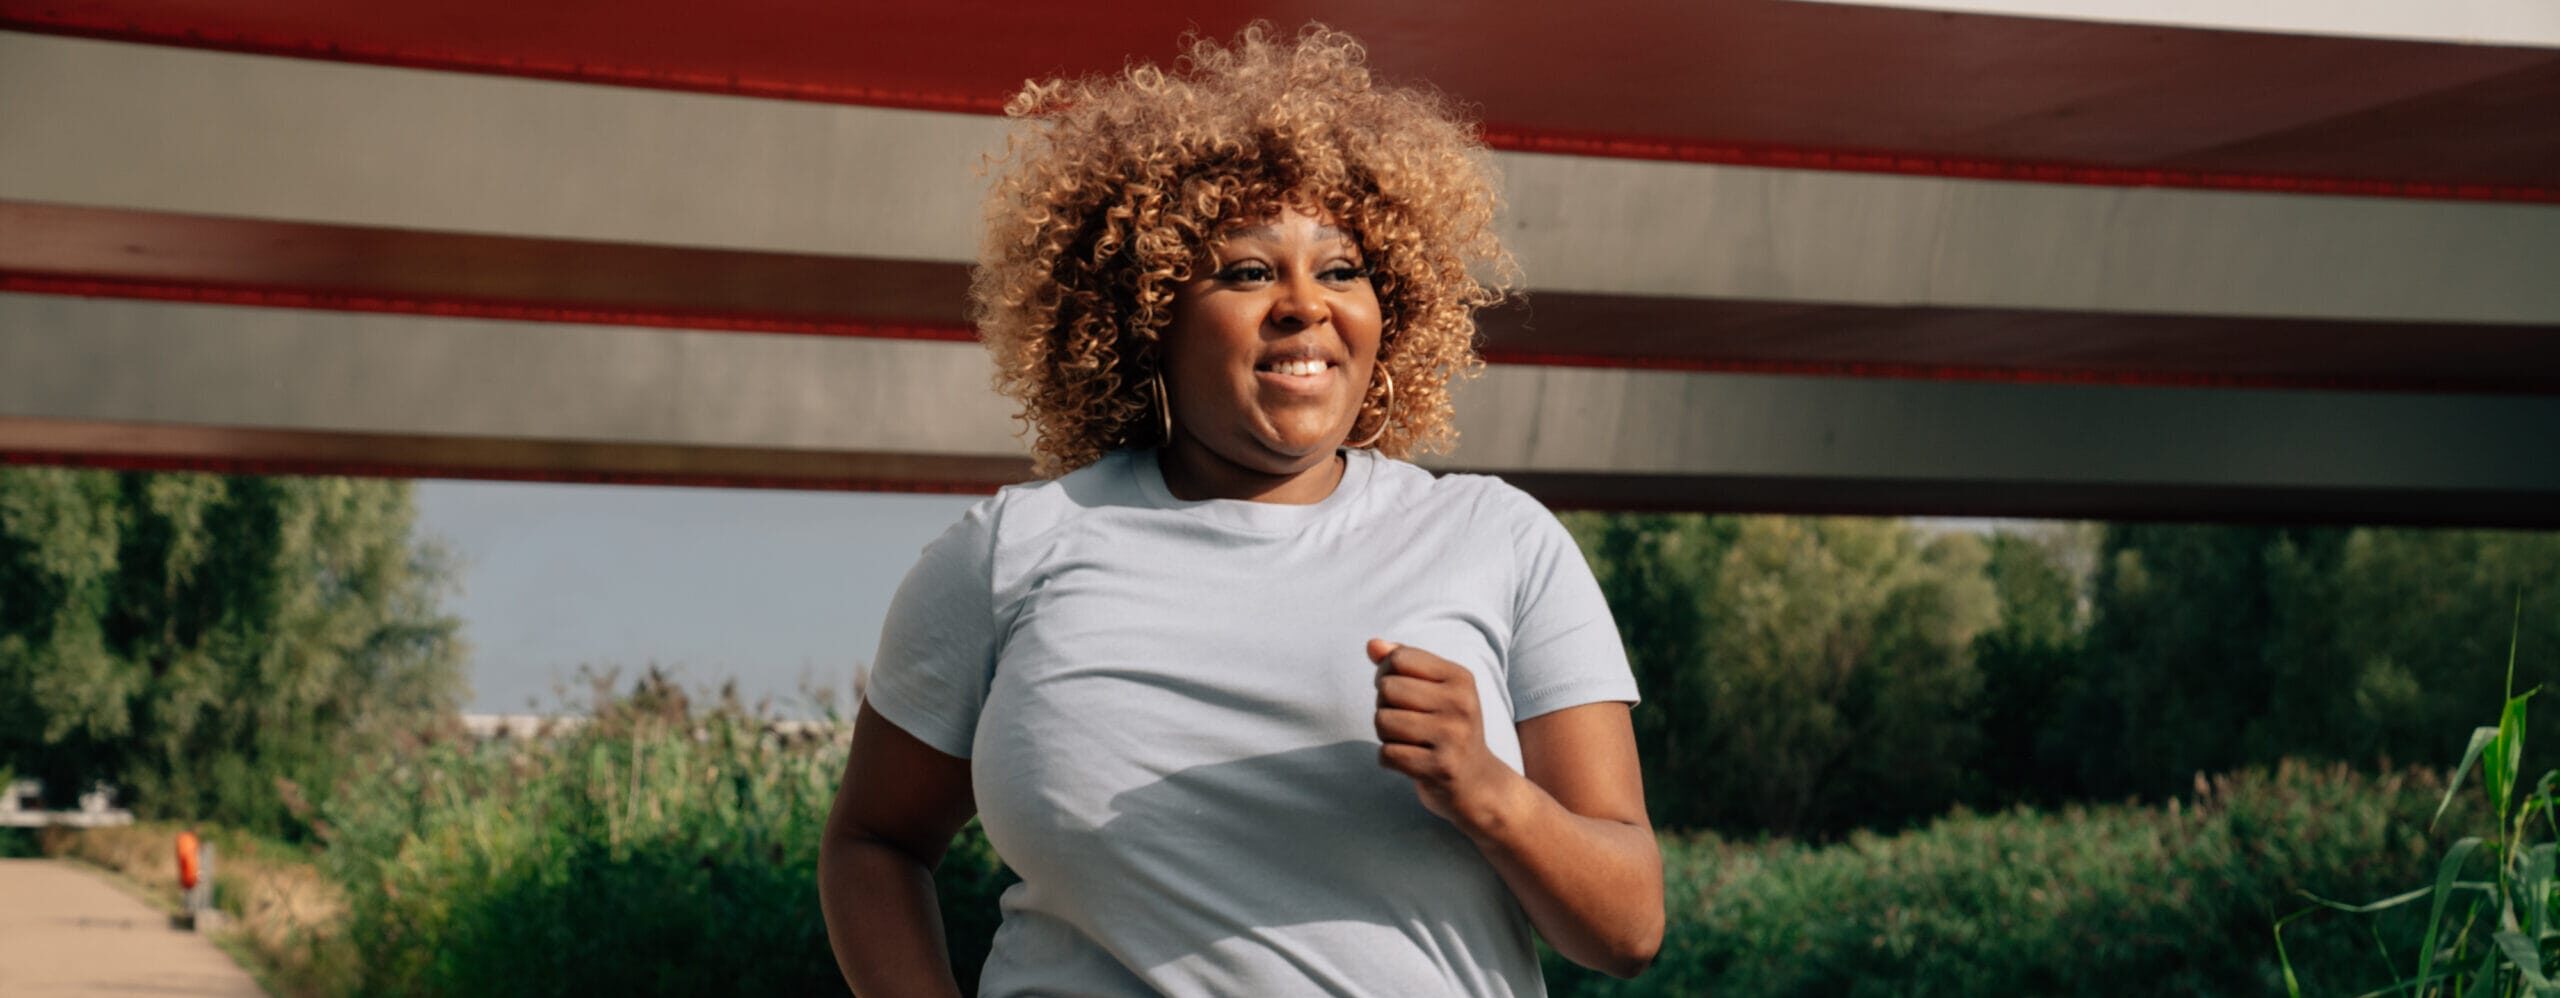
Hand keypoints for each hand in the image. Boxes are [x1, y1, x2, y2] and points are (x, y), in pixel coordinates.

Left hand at [1368, 638, 1522, 834]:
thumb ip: (1403, 663)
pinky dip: (1389, 759)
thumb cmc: (1448, 730)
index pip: (1399, 658)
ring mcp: (1453, 737)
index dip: (1386, 674)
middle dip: (1385, 707)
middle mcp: (1461, 703)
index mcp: (1460, 678)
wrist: (1479, 784)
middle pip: (1387, 689)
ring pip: (1383, 721)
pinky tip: (1410, 762)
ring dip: (1386, 735)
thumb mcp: (1435, 690)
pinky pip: (1387, 754)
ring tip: (1409, 742)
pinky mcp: (1441, 768)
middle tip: (1406, 722)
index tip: (1399, 693)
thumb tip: (1372, 644)